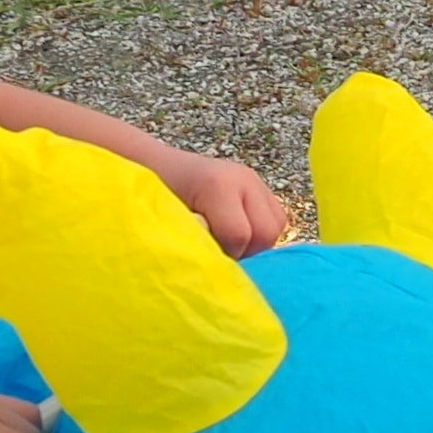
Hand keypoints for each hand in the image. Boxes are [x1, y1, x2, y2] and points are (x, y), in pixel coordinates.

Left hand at [158, 146, 294, 257]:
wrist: (156, 167)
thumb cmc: (155, 199)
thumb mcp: (168, 222)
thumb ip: (194, 240)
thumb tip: (219, 265)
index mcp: (217, 185)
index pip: (239, 235)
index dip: (225, 254)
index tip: (204, 254)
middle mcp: (244, 179)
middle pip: (266, 232)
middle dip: (245, 251)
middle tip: (219, 252)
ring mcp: (256, 181)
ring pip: (276, 228)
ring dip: (255, 244)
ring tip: (227, 243)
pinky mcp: (261, 188)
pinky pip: (277, 220)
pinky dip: (260, 234)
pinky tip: (237, 234)